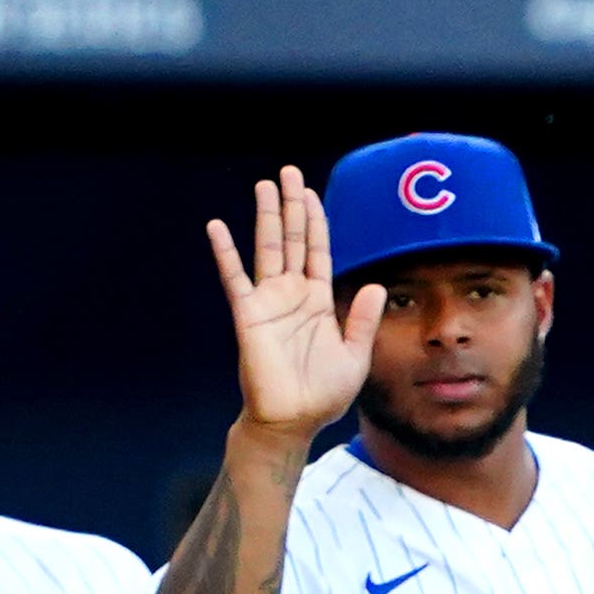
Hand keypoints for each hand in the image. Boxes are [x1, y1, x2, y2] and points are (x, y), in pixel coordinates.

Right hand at [210, 166, 384, 442]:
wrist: (293, 421)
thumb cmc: (323, 394)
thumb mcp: (356, 354)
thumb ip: (364, 319)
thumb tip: (377, 286)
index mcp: (318, 301)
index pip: (317, 250)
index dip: (315, 222)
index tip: (313, 193)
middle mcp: (292, 294)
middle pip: (291, 239)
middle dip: (292, 206)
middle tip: (290, 172)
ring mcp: (269, 301)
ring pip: (267, 248)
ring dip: (266, 216)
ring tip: (266, 184)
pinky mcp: (249, 314)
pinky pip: (234, 277)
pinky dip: (225, 251)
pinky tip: (217, 226)